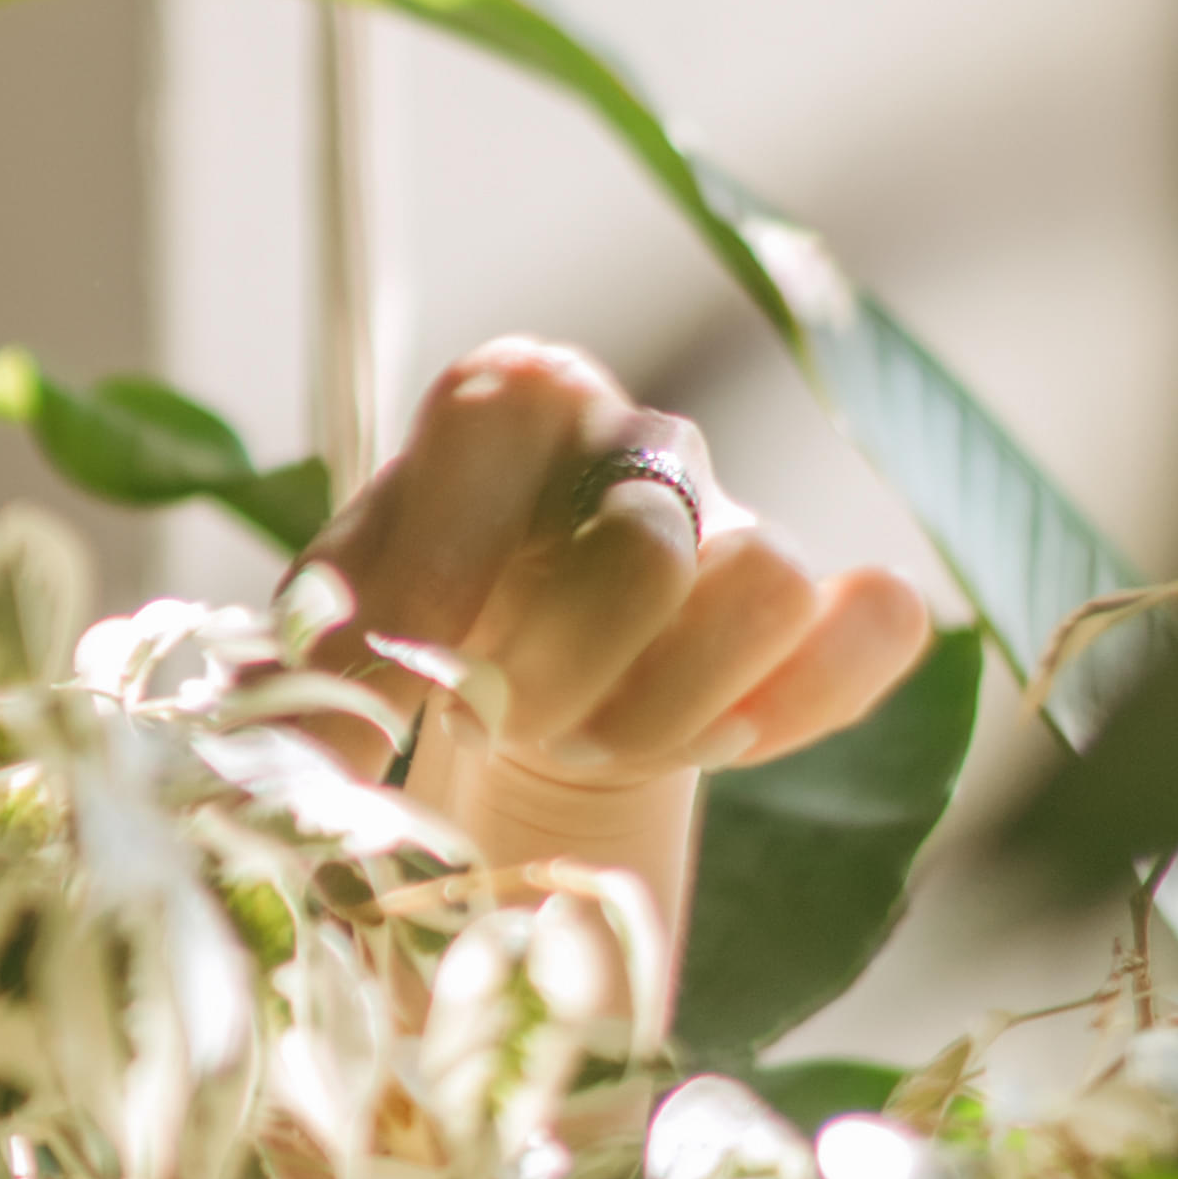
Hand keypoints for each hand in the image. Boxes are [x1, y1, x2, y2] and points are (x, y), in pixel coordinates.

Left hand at [303, 340, 933, 818]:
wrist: (498, 669)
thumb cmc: (400, 632)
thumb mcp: (320, 642)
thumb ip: (300, 692)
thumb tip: (310, 776)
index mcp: (506, 402)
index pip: (495, 457)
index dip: (439, 610)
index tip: (395, 694)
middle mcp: (637, 433)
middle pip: (646, 552)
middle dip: (558, 687)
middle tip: (501, 727)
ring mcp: (740, 509)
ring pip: (767, 588)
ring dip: (668, 713)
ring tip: (588, 740)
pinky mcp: (823, 595)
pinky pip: (877, 626)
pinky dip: (807, 703)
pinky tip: (711, 742)